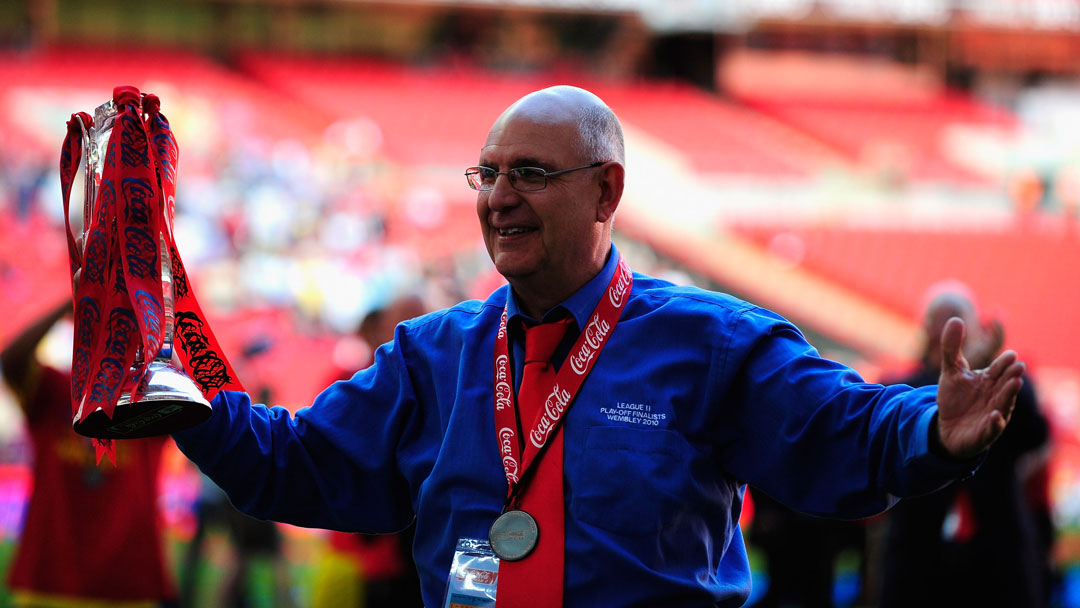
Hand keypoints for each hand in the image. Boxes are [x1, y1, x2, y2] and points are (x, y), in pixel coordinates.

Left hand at [936, 317, 1025, 458]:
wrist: (946, 428)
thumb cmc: (955, 398)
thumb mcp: (951, 371)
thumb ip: (951, 347)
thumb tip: (956, 319)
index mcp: (989, 380)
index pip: (999, 369)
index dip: (1004, 363)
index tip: (1010, 355)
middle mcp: (995, 396)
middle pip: (1005, 384)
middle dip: (1012, 376)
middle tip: (1018, 366)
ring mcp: (993, 414)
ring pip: (1003, 404)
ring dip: (1009, 395)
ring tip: (1014, 383)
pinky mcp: (985, 432)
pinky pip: (992, 428)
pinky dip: (995, 422)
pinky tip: (995, 416)